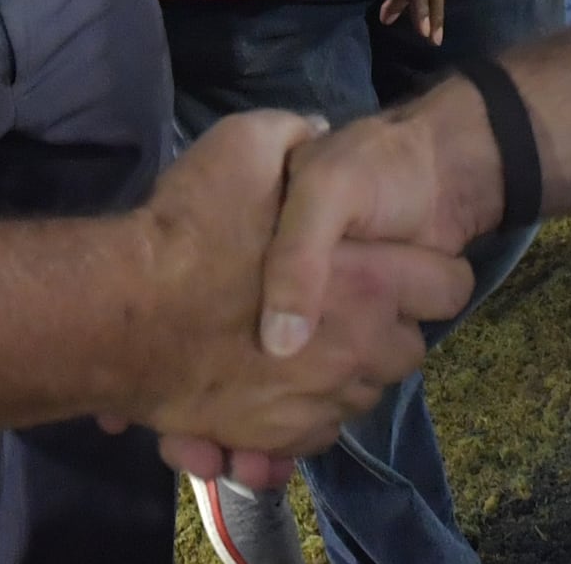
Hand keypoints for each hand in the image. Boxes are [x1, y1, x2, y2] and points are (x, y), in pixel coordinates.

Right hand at [113, 113, 471, 469]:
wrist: (120, 317)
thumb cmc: (188, 229)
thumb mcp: (244, 145)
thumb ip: (295, 134)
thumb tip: (318, 131)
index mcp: (368, 281)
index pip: (450, 285)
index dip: (431, 269)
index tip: (399, 260)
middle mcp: (358, 350)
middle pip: (412, 348)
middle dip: (389, 328)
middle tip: (348, 304)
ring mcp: (320, 402)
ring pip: (366, 393)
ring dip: (350, 370)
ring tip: (310, 342)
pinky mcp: (279, 438)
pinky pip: (321, 430)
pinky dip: (310, 409)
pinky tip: (281, 381)